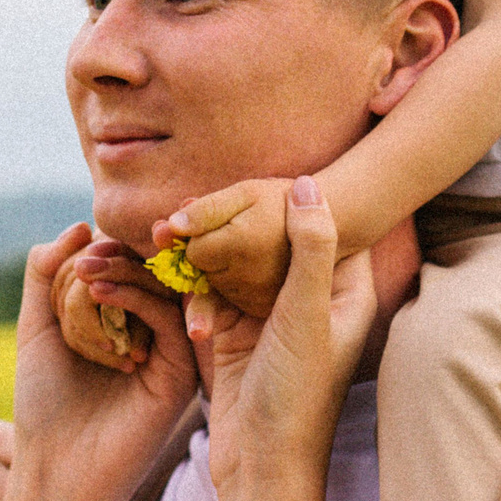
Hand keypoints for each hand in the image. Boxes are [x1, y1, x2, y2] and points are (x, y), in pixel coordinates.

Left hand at [11, 224, 197, 500]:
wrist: (56, 468)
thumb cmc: (45, 404)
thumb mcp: (36, 328)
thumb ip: (45, 274)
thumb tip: (79, 226)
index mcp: (127, 323)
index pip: (126, 265)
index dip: (104, 247)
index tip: (78, 245)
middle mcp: (154, 335)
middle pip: (150, 273)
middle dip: (116, 256)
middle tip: (86, 256)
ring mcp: (171, 354)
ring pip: (163, 291)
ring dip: (124, 272)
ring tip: (87, 274)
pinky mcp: (181, 374)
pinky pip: (171, 320)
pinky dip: (138, 298)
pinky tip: (101, 297)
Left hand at [161, 177, 294, 321]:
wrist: (330, 222)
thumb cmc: (280, 200)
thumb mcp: (244, 192)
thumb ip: (205, 209)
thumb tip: (170, 226)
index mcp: (240, 245)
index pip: (194, 251)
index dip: (198, 236)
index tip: (218, 222)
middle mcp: (248, 277)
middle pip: (202, 272)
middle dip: (209, 254)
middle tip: (236, 232)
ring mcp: (258, 297)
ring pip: (217, 287)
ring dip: (222, 270)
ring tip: (250, 247)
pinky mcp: (264, 308)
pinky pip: (235, 299)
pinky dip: (238, 284)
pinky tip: (256, 265)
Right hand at [193, 177, 374, 495]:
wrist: (260, 466)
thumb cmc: (298, 396)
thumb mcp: (307, 315)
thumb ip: (309, 248)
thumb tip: (309, 182)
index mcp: (344, 292)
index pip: (329, 227)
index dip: (303, 196)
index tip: (269, 173)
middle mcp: (308, 299)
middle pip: (276, 240)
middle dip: (241, 219)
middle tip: (205, 198)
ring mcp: (268, 315)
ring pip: (238, 262)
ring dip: (208, 248)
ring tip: (173, 228)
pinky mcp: (231, 332)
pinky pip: (209, 291)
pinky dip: (191, 282)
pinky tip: (167, 267)